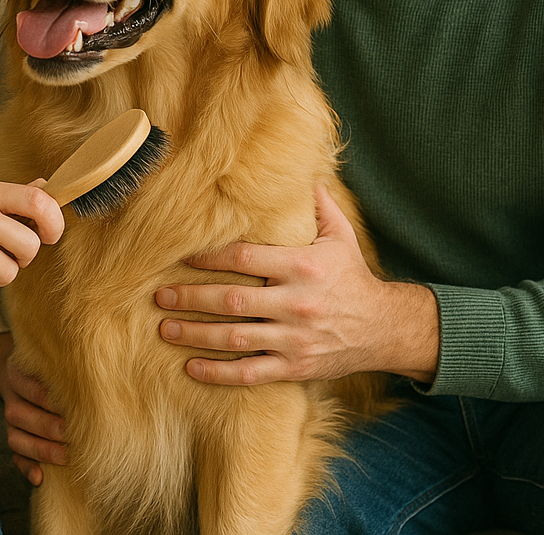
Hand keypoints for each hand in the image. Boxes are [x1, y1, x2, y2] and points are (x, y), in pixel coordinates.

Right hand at [0, 332, 66, 484]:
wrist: (27, 376)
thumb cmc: (50, 370)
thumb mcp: (52, 361)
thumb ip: (67, 367)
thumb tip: (101, 374)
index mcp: (17, 373)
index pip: (27, 385)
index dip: (45, 397)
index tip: (69, 403)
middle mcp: (12, 398)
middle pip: (19, 414)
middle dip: (45, 425)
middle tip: (69, 432)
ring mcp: (10, 423)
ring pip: (16, 439)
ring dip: (40, 450)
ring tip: (64, 456)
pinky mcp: (15, 440)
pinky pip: (15, 458)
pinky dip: (26, 468)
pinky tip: (40, 477)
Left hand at [156, 185, 438, 384]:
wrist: (384, 328)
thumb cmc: (352, 276)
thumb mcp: (340, 235)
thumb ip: (316, 203)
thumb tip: (299, 169)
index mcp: (301, 266)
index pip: (245, 258)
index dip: (209, 257)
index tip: (181, 256)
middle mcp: (295, 302)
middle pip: (232, 300)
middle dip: (191, 297)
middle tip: (159, 295)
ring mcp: (294, 339)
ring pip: (235, 339)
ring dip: (195, 334)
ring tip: (165, 328)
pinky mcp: (295, 368)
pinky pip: (251, 373)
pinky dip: (219, 374)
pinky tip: (191, 368)